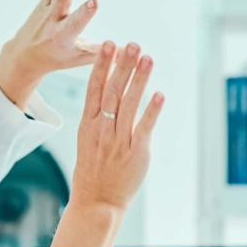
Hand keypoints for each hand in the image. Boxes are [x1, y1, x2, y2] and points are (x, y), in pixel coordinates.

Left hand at [0, 0, 99, 108]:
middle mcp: (52, 21)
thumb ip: (103, 52)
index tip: (95, 1)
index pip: (76, 23)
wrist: (27, 55)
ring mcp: (45, 9)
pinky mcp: (42, 0)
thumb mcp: (80, 58)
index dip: (85, 12)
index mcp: (64, 36)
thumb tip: (130, 52)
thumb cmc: (58, 57)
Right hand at [50, 41, 163, 246]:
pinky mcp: (136, 153)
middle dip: (122, 65)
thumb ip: (99, 118)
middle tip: (131, 44)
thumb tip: (112, 94)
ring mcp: (119, 141)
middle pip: (113, 91)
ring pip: (129, 104)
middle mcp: (102, 130)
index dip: (102, 65)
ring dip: (139, 79)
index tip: (108, 44)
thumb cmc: (93, 173)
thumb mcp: (87, 141)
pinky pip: (144, 128)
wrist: (96, 203)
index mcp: (88, 125)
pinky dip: (152, 110)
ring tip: (147, 58)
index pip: (94, 88)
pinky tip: (159, 94)